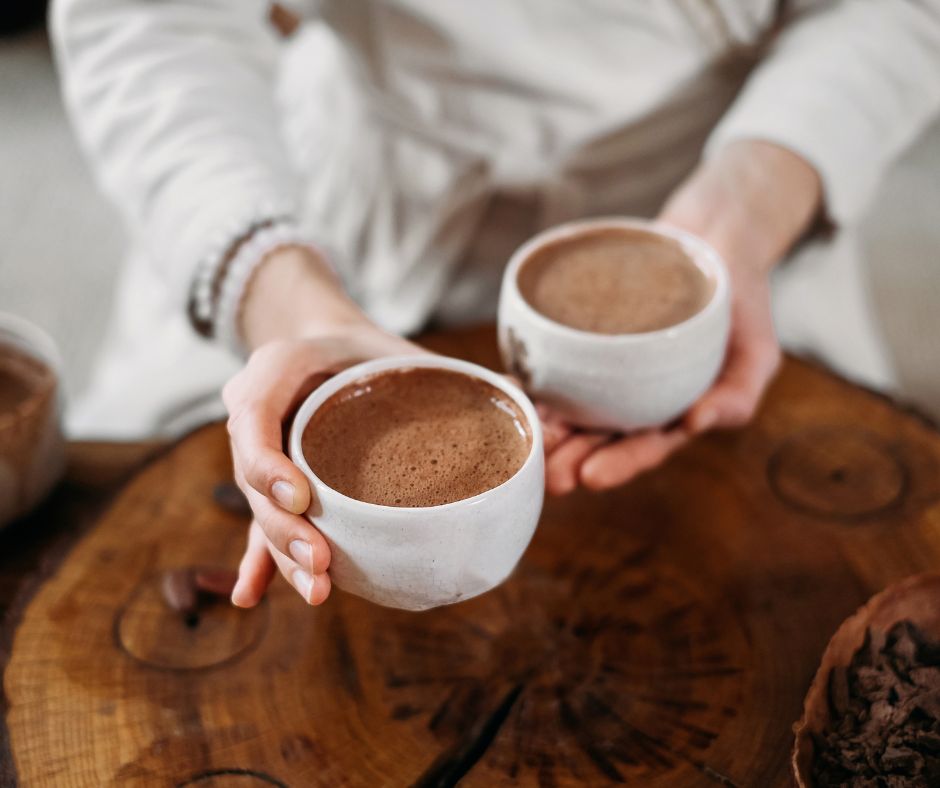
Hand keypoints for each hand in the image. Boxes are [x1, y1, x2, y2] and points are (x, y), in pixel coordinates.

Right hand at [225, 246, 423, 606]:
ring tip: (317, 590)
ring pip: (262, 510)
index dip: (268, 463)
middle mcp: (260, 414)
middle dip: (285, 528)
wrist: (331, 347)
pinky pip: (263, 524)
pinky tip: (252, 597)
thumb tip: (531, 417)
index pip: (254, 415)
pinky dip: (260, 561)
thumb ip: (440, 374)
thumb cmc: (367, 347)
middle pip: (254, 479)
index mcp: (279, 368)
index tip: (302, 499)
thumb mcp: (396, 345)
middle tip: (321, 561)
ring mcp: (263, 454)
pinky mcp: (275, 485)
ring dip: (283, 556)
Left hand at [544, 140, 821, 494]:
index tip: (591, 477)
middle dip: (570, 459)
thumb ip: (737, 394)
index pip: (645, 447)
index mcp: (672, 414)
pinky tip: (512, 386)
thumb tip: (698, 424)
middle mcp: (633, 400)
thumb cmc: (741, 302)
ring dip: (545, 427)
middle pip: (598, 437)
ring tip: (523, 441)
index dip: (619, 464)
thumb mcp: (757, 351)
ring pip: (569, 406)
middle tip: (548, 476)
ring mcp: (605, 370)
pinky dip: (532, 378)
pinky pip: (554, 363)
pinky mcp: (581, 339)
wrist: (712, 239)